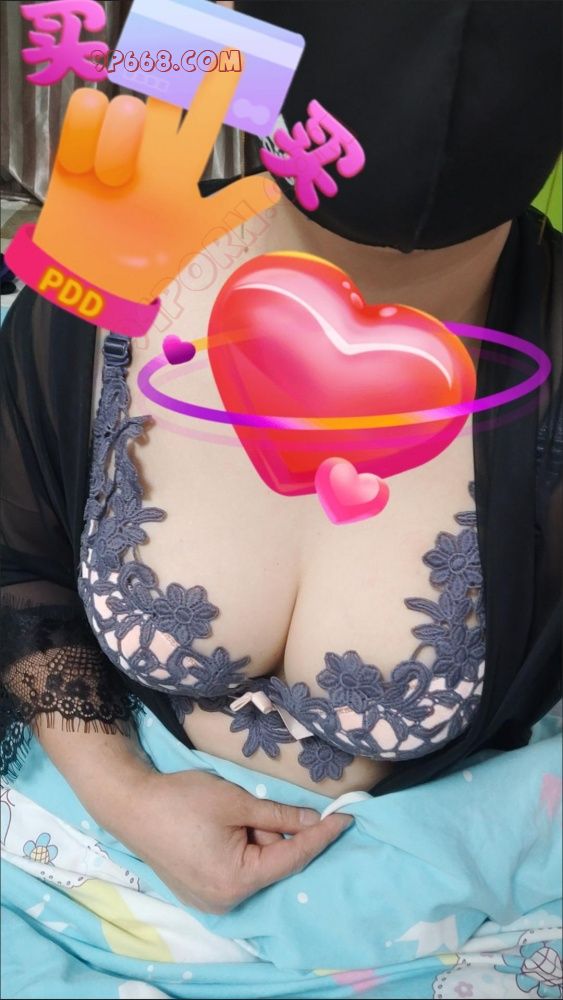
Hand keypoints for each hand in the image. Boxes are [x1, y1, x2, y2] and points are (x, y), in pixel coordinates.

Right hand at [33, 57, 279, 301]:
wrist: (94, 279)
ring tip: (113, 181)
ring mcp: (112, 145)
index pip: (203, 116)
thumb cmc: (147, 260)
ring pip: (125, 106)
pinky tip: (84, 168)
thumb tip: (273, 190)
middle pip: (162, 96)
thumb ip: (230, 206)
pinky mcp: (76, 147)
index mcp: (181, 166)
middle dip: (168, 83)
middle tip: (170, 70)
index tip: (231, 57)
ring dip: (120, 140)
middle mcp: (150, 149)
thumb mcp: (195, 233)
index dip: (217, 86)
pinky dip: (85, 135)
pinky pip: (85, 111)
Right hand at [116, 769, 351, 913]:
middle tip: (258, 804)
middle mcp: (227, 901)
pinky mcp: (200, 892)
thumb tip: (313, 820)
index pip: (293, 857)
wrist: (132, 805)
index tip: (347, 818)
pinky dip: (243, 848)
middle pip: (273, 863)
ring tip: (232, 813)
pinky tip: (227, 826)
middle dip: (276, 832)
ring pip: (255, 866)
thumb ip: (279, 815)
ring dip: (257, 838)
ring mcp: (212, 901)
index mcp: (237, 881)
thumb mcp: (237, 801)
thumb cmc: (183, 800)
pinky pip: (236, 871)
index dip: (321, 836)